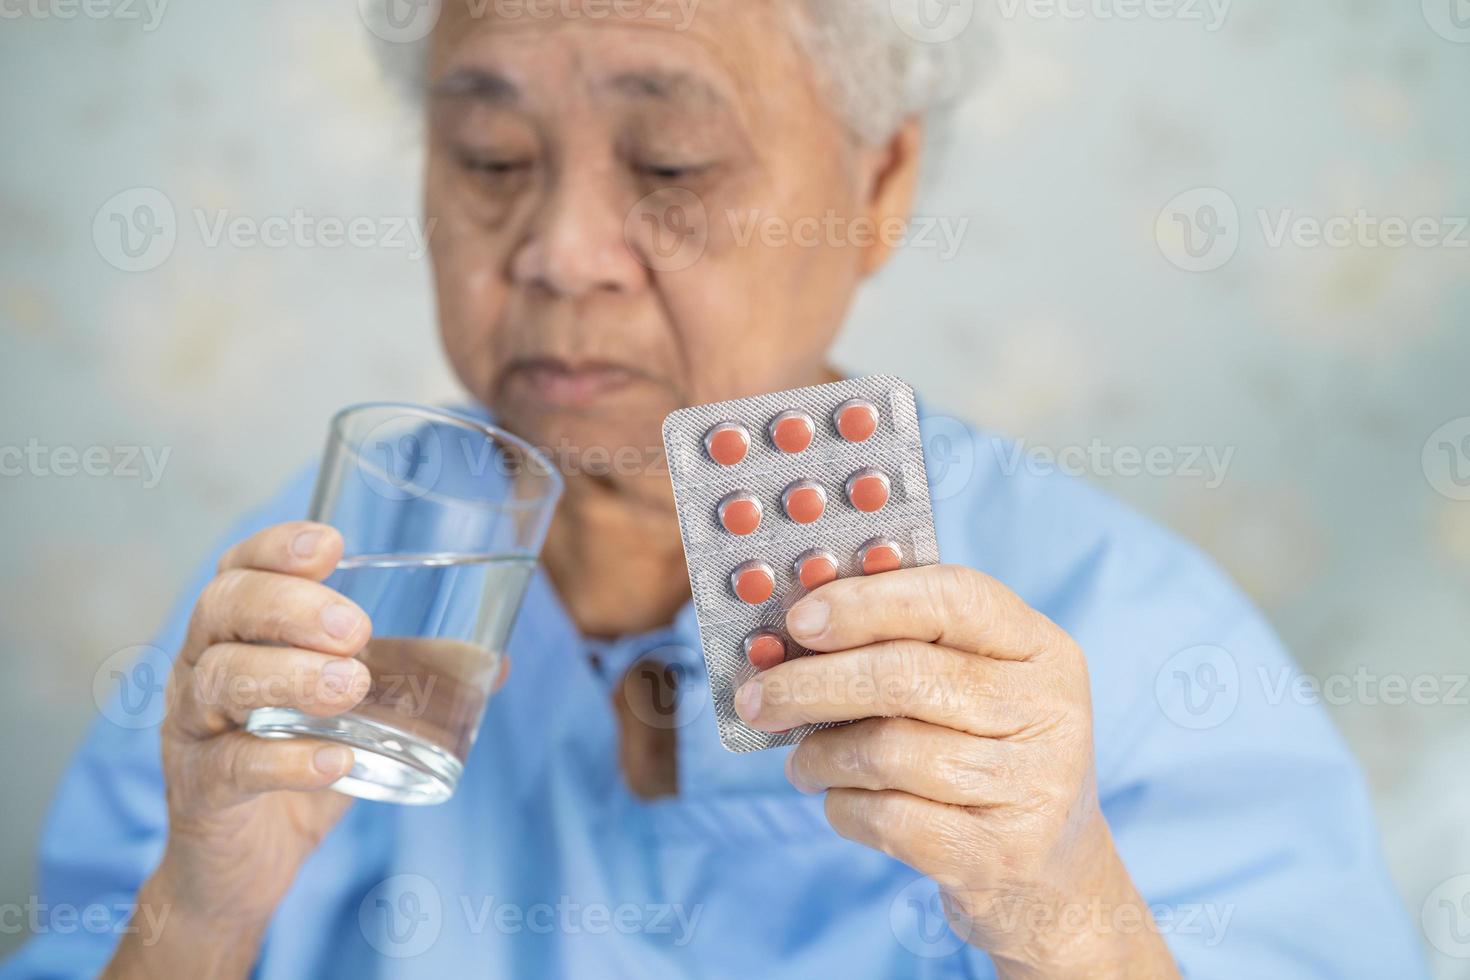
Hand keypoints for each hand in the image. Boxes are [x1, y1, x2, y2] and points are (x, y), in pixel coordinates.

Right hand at [109, 522, 373, 977]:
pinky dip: (287, 760)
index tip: (331, 544)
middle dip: (290, 607)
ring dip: (290, 675)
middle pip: (224, 608)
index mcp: (238, 631)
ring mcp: (193, 728)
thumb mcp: (357, 711)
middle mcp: (202, 666)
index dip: (276, 547)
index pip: (240, 566)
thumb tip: (497, 661)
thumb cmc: (297, 759)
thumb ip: (412, 678)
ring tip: (350, 686)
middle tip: (355, 629)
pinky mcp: (201, 791)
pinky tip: (336, 759)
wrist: (243, 865)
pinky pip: (232, 765)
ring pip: (220, 679)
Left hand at [733, 566, 1178, 978]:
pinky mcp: (999, 855)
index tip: (798, 619)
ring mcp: (1032, 787)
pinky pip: (888, 818)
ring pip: (888, 750)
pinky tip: (837, 800)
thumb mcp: (980, 688)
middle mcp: (1049, 712)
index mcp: (1042, 650)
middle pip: (907, 677)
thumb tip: (795, 629)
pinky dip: (843, 806)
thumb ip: (907, 646)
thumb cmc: (989, 758)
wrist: (1053, 879)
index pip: (955, 598)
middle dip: (813, 683)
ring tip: (800, 760)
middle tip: (756, 696)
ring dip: (821, 754)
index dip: (868, 602)